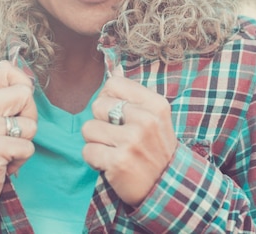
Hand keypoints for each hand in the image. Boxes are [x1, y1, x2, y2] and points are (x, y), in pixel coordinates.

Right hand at [0, 61, 36, 207]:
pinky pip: (28, 147)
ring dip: (25, 141)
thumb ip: (6, 96)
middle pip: (25, 94)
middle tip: (11, 133)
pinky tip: (4, 162)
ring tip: (6, 148)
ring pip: (31, 124)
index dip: (21, 85)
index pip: (5, 69)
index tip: (14, 107)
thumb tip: (29, 81)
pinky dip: (22, 158)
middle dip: (28, 116)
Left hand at [82, 68, 176, 206]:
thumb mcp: (155, 117)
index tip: (118, 114)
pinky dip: (94, 159)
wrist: (168, 187)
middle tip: (117, 136)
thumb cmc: (156, 148)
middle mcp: (145, 120)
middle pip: (97, 105)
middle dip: (101, 122)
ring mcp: (132, 141)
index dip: (109, 99)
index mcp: (155, 104)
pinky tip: (110, 163)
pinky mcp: (118, 161)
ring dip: (96, 142)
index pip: (113, 84)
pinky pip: (87, 151)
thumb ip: (133, 95)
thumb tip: (115, 69)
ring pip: (88, 128)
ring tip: (114, 150)